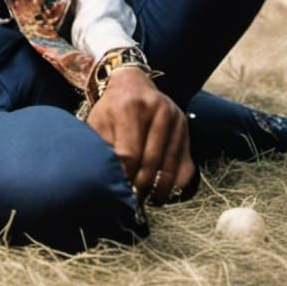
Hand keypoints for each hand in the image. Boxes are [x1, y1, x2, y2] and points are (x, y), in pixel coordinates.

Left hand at [86, 67, 194, 204]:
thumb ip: (101, 148)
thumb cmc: (112, 107)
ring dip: (159, 190)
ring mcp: (176, 119)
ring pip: (170, 166)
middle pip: (151, 162)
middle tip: (133, 202)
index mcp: (131, 106)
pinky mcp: (186, 128)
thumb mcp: (100, 121)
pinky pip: (186, 165)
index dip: (124, 177)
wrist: (133, 83)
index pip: (129, 153)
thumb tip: (105, 182)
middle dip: (141, 187)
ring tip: (148, 201)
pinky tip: (163, 192)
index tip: (118, 192)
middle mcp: (158, 110)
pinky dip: (176, 184)